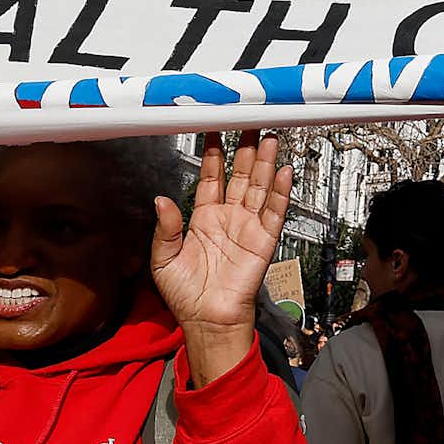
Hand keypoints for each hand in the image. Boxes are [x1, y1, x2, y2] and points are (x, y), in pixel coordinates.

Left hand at [152, 132, 292, 385]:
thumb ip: (166, 228)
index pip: (211, 178)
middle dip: (244, 150)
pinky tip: (283, 171)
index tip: (213, 130)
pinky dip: (279, 192)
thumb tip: (161, 199)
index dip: (213, 154)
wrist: (206, 321)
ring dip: (264, 163)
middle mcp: (228, 218)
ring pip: (258, 187)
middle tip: (248, 122)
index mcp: (203, 218)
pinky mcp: (263, 241)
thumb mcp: (163, 259)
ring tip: (268, 137)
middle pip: (239, 176)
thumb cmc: (185, 294)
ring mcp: (247, 228)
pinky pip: (274, 212)